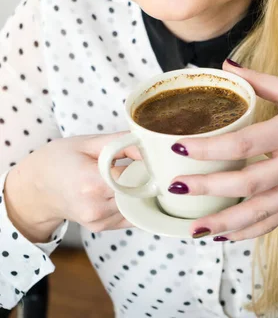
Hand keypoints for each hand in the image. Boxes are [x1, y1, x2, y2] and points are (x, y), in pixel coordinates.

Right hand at [5, 132, 141, 240]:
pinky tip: (123, 188)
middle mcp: (96, 206)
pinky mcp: (101, 227)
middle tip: (142, 162)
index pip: (135, 176)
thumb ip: (121, 143)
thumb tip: (150, 149)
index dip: (147, 164)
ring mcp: (98, 220)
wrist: (35, 188)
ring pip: (136, 204)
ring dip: (139, 189)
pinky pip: (129, 214)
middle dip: (146, 176)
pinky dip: (132, 200)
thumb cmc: (59, 159)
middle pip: (138, 191)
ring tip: (128, 172)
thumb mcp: (87, 143)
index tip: (150, 155)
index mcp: (92, 182)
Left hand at [169, 60, 277, 240]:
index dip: (210, 148)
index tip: (180, 147)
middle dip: (209, 188)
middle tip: (176, 187)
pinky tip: (226, 235)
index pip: (245, 142)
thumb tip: (227, 66)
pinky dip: (250, 231)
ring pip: (260, 211)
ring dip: (225, 222)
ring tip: (194, 228)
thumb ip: (261, 80)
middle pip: (248, 182)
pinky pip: (276, 220)